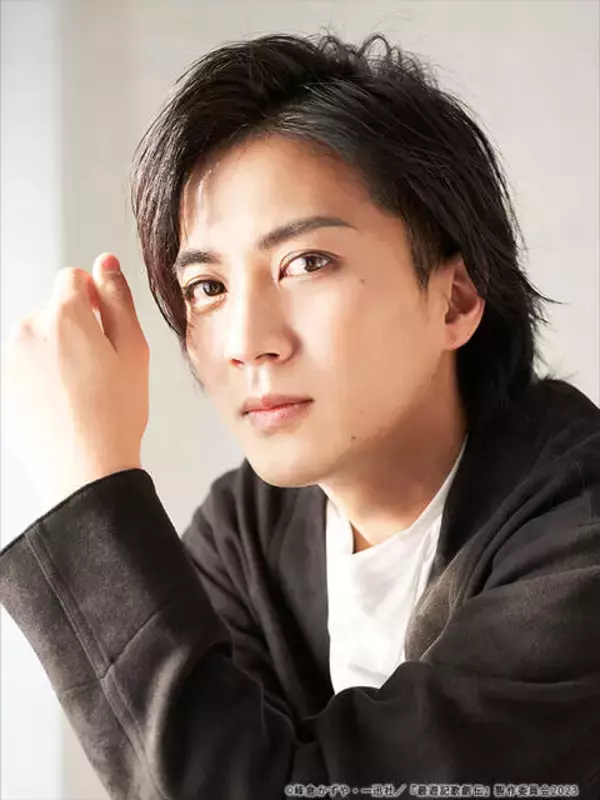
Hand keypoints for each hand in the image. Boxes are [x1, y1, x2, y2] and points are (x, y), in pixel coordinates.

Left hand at [1, 254, 149, 510]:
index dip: (94, 299)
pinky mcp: (0, 387)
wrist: (84, 470)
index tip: (105, 331)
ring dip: (55, 354)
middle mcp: (26, 330)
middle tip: (98, 371)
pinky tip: (59, 406)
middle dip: (74, 330)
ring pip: (36, 340)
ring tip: (78, 393)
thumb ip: (118, 300)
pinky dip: (39, 379)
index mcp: (63, 315)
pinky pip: (23, 368)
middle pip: (52, 311)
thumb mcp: (134, 351)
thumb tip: (106, 263)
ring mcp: (8, 360)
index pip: (72, 278)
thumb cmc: (115, 415)